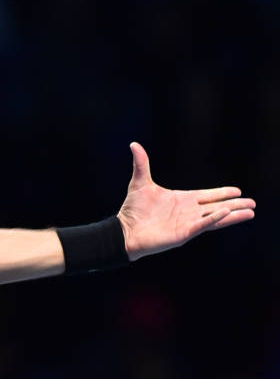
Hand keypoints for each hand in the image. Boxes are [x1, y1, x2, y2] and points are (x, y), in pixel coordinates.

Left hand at [117, 142, 255, 260]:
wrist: (125, 230)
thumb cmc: (133, 208)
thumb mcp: (140, 182)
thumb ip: (141, 163)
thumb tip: (134, 144)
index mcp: (182, 200)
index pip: (207, 196)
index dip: (221, 193)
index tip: (237, 190)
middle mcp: (188, 212)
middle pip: (216, 207)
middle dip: (234, 204)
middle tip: (252, 203)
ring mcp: (187, 223)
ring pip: (215, 217)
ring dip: (232, 215)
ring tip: (250, 212)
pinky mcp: (184, 233)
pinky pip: (202, 225)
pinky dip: (214, 219)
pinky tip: (226, 213)